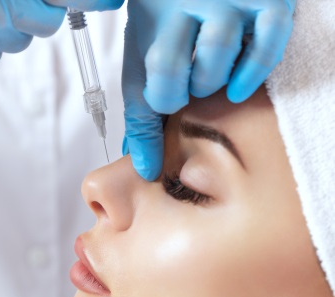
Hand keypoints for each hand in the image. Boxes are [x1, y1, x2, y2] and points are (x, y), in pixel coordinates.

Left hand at [122, 0, 295, 180]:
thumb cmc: (166, 34)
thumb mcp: (144, 67)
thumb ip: (141, 116)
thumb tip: (146, 167)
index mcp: (154, 23)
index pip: (155, 70)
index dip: (164, 99)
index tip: (168, 103)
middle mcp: (187, 5)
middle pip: (178, 64)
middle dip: (185, 92)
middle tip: (190, 91)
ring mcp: (228, 3)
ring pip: (219, 51)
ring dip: (215, 82)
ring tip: (212, 81)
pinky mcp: (267, 2)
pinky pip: (268, 41)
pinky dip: (255, 70)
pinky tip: (238, 88)